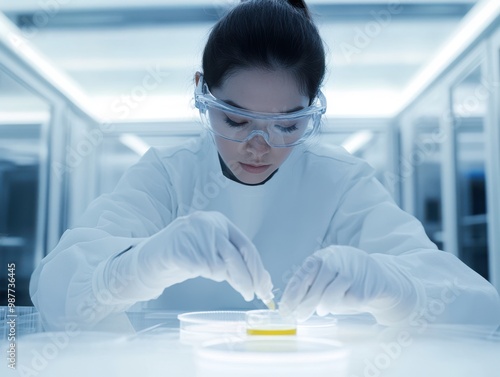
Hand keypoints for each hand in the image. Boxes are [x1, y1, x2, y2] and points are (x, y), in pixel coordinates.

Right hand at [137, 211, 272, 301]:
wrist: (150, 257)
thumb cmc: (186, 256)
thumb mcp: (214, 253)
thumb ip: (236, 261)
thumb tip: (265, 281)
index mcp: (219, 221)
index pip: (247, 246)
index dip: (257, 269)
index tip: (264, 288)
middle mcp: (208, 223)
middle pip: (237, 257)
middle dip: (247, 280)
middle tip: (250, 295)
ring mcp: (193, 234)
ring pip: (221, 266)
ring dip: (220, 275)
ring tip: (206, 270)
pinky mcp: (180, 248)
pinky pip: (204, 269)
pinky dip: (204, 273)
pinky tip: (192, 267)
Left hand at [279, 245, 419, 324]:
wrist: (379, 276)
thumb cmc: (345, 278)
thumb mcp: (326, 274)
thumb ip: (310, 284)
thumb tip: (290, 305)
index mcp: (322, 256)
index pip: (303, 274)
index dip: (292, 293)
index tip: (285, 309)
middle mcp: (336, 260)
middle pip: (315, 285)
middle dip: (305, 304)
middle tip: (299, 317)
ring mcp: (351, 272)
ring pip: (329, 295)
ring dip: (322, 306)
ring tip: (322, 309)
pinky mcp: (363, 287)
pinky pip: (345, 302)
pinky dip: (341, 306)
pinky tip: (344, 301)